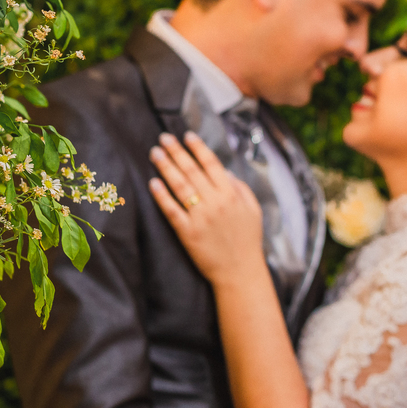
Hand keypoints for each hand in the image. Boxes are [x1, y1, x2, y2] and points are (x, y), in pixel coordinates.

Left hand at [149, 132, 265, 284]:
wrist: (240, 271)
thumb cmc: (248, 241)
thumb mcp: (253, 210)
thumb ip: (240, 188)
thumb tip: (225, 171)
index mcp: (231, 195)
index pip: (212, 164)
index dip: (198, 148)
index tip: (186, 135)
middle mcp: (215, 202)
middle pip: (192, 170)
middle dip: (176, 152)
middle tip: (163, 138)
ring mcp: (200, 217)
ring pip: (179, 186)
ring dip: (166, 167)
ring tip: (155, 153)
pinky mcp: (187, 232)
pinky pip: (171, 210)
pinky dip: (161, 195)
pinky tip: (153, 182)